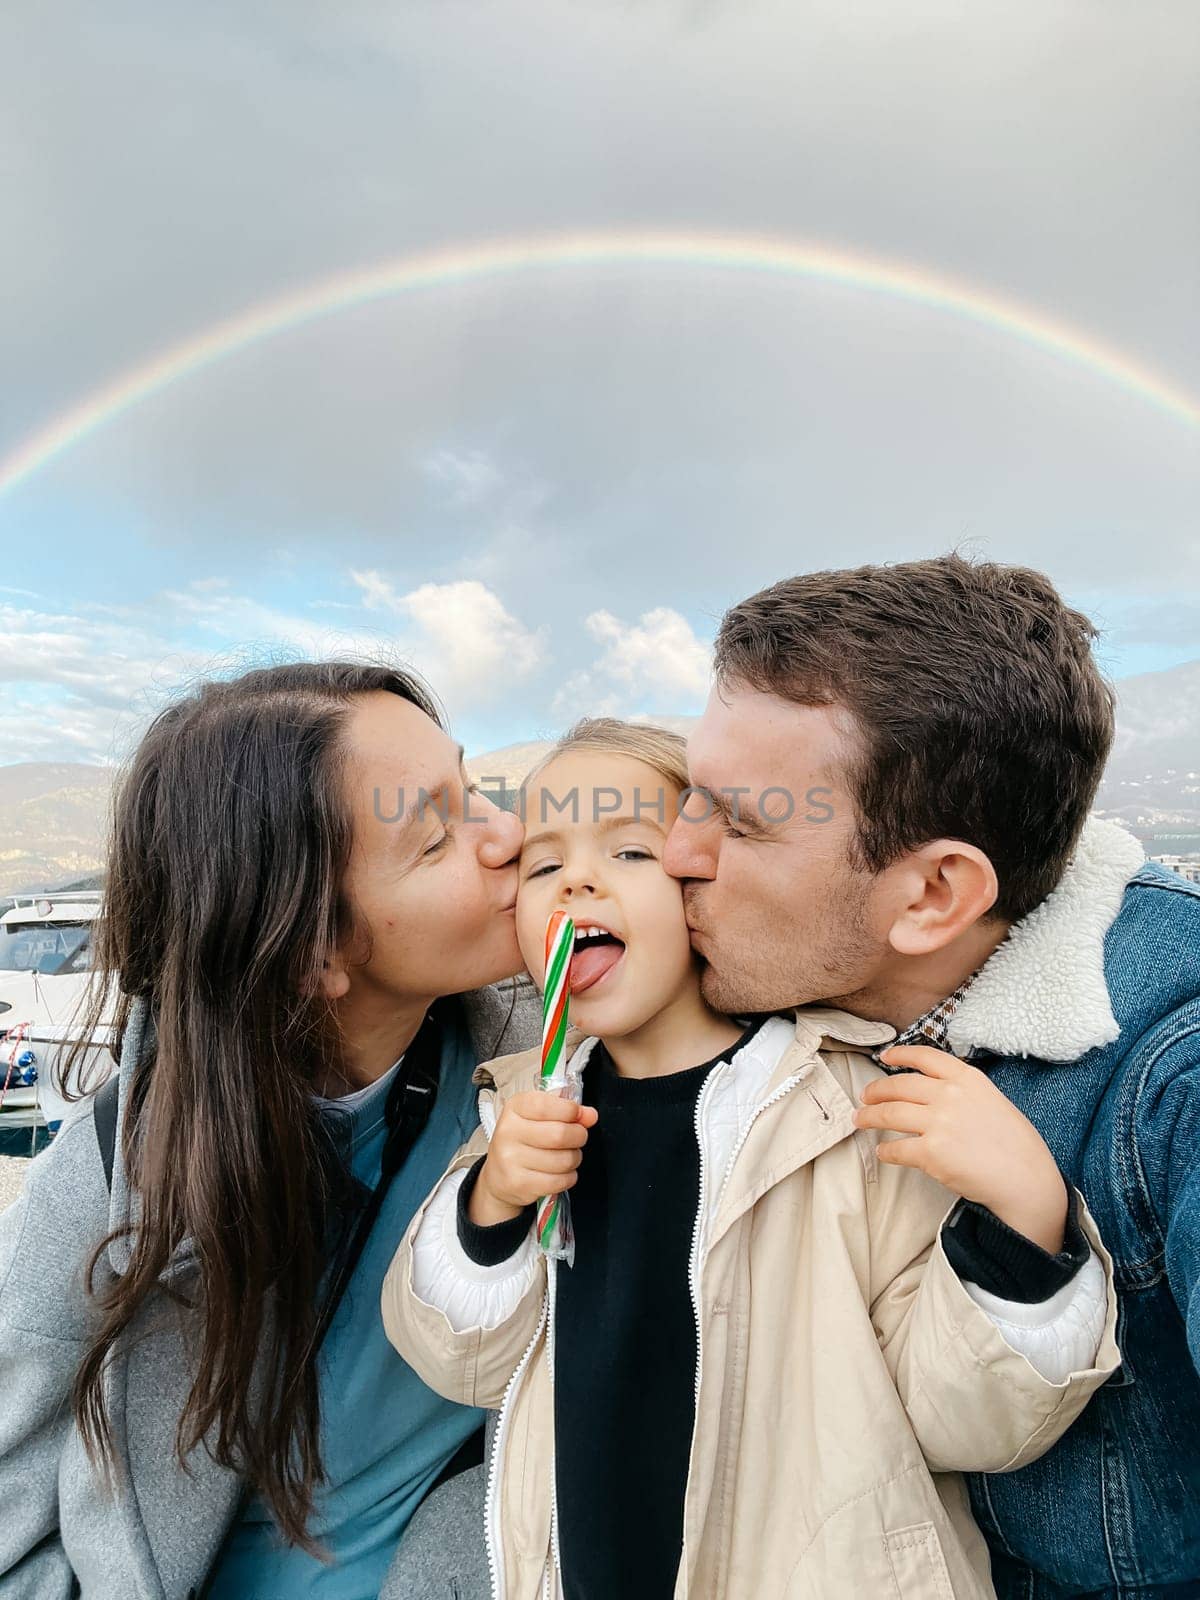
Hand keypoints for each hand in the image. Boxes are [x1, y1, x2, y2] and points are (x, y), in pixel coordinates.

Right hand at [470, 1091, 598, 1227]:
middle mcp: (508, 1132)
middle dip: (579, 1136)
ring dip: (574, 1159)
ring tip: (566, 1156)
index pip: (546, 1106)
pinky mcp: (518, 1184)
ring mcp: (510, 1160)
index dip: (570, 1110)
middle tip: (577, 1138)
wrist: (498, 1175)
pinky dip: (568, 1177)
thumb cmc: (522, 1140)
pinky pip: (559, 1181)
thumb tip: (590, 1115)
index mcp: (514, 1108)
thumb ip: (566, 1111)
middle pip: (560, 1134)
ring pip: (563, 1160)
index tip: (578, 1115)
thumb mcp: (538, 1117)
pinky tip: (560, 1172)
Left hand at [852, 1045, 1067, 1253]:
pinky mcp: (931, 1153)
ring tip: (860, 1120)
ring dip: (870, 1117)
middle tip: (865, 1097)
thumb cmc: (1014, 1145)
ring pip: (890, 1113)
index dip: (900, 1054)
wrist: (1025, 1179)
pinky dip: (885, 1151)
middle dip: (875, 1091)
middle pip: (899, 1085)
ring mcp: (939, 1123)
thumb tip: (932, 1092)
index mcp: (967, 1078)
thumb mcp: (992, 1100)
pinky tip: (883, 1152)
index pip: (925, 1057)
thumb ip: (962, 1092)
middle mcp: (950, 1095)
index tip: (884, 1056)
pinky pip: (896, 1149)